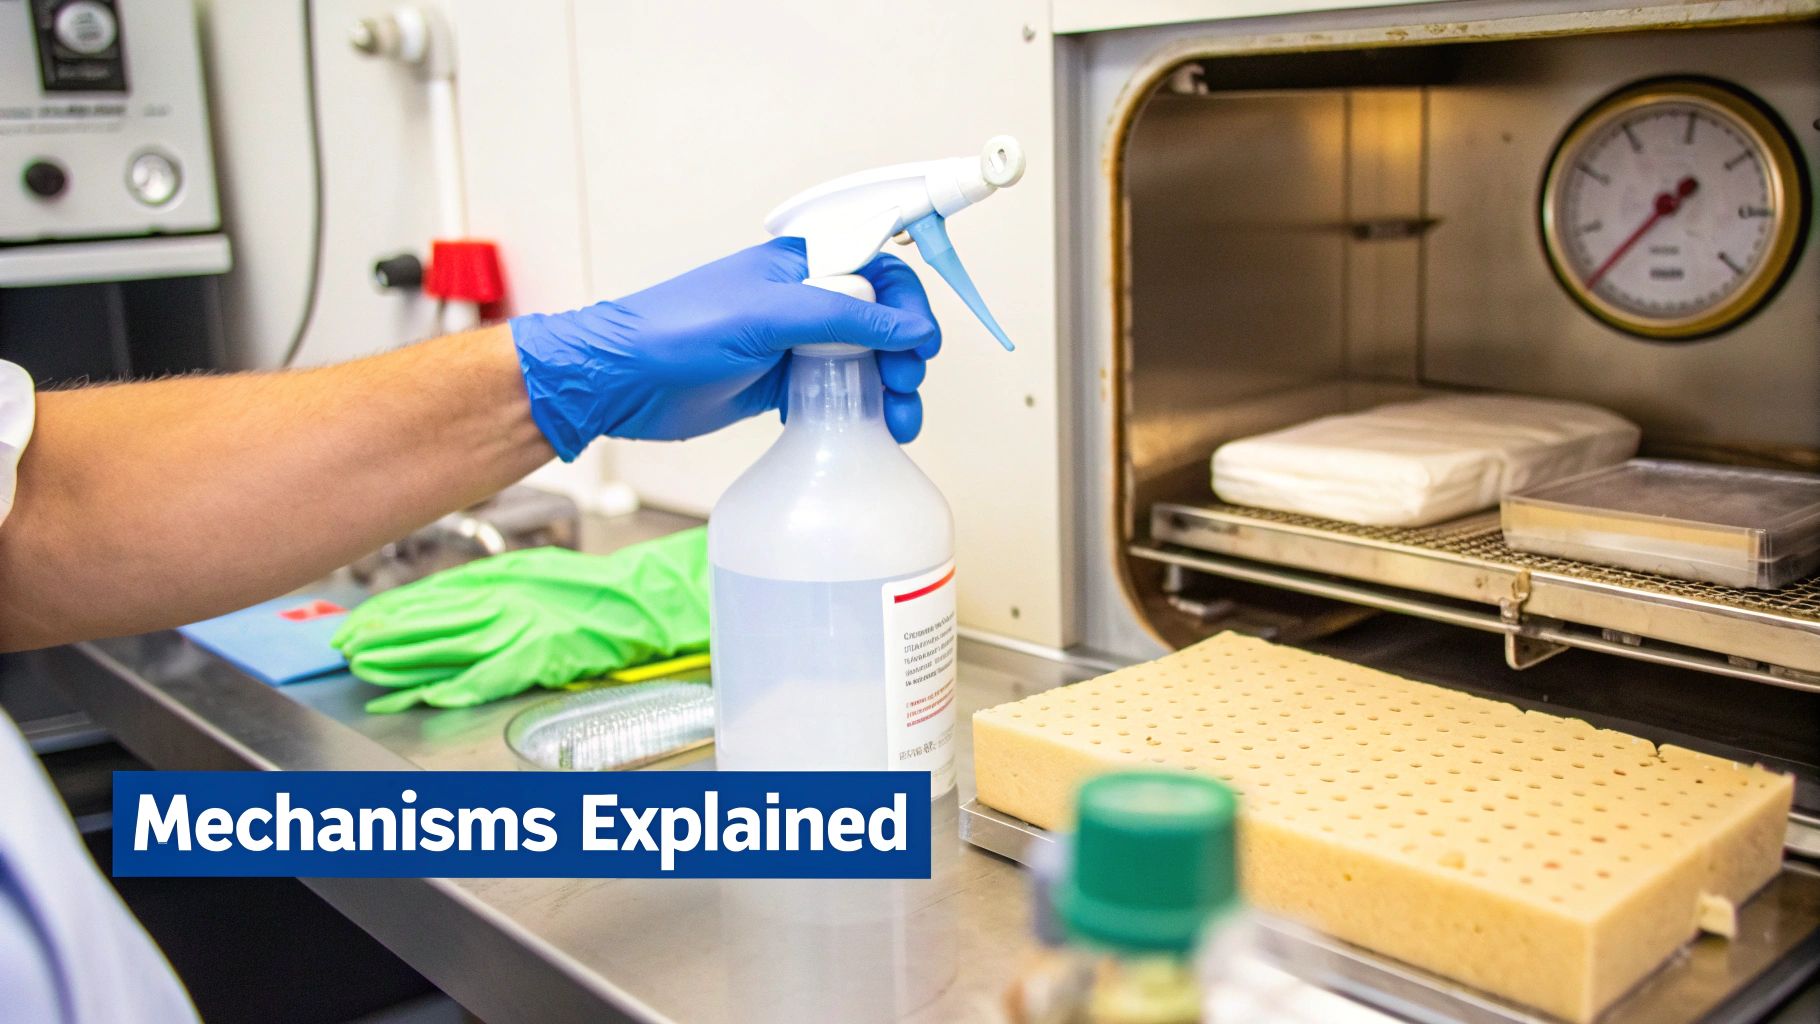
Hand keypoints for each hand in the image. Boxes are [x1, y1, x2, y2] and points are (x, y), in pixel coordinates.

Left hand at [330, 530, 708, 712]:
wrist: (636, 606)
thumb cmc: (585, 591)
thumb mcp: (523, 571)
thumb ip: (477, 586)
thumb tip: (426, 601)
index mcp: (496, 582)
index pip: (425, 600)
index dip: (383, 615)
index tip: (352, 627)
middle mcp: (500, 605)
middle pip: (427, 624)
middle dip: (381, 639)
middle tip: (346, 650)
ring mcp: (517, 633)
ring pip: (445, 650)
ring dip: (402, 663)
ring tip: (367, 672)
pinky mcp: (536, 660)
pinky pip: (486, 678)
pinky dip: (453, 688)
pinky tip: (426, 695)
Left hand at [511, 238, 941, 457]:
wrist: (621, 380)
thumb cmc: (678, 330)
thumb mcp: (769, 316)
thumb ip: (844, 319)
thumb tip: (908, 327)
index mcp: (803, 265)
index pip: (880, 269)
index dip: (909, 302)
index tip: (922, 340)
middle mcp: (804, 300)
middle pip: (882, 321)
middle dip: (905, 354)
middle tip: (907, 384)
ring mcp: (793, 344)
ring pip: (865, 362)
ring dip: (891, 390)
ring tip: (899, 423)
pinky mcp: (782, 385)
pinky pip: (839, 394)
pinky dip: (861, 412)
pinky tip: (869, 430)